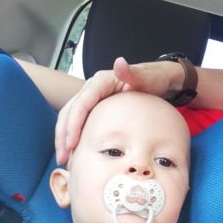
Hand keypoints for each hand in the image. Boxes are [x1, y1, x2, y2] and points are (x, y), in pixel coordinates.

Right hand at [55, 56, 182, 164]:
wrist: (158, 81)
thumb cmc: (153, 79)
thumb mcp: (146, 78)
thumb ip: (132, 73)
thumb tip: (119, 63)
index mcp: (101, 81)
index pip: (81, 103)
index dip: (73, 124)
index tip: (72, 144)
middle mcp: (92, 88)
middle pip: (70, 111)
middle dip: (63, 135)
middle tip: (63, 158)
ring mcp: (92, 98)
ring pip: (70, 117)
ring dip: (64, 138)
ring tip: (64, 160)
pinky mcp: (95, 107)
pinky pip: (79, 122)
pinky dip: (73, 136)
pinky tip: (74, 153)